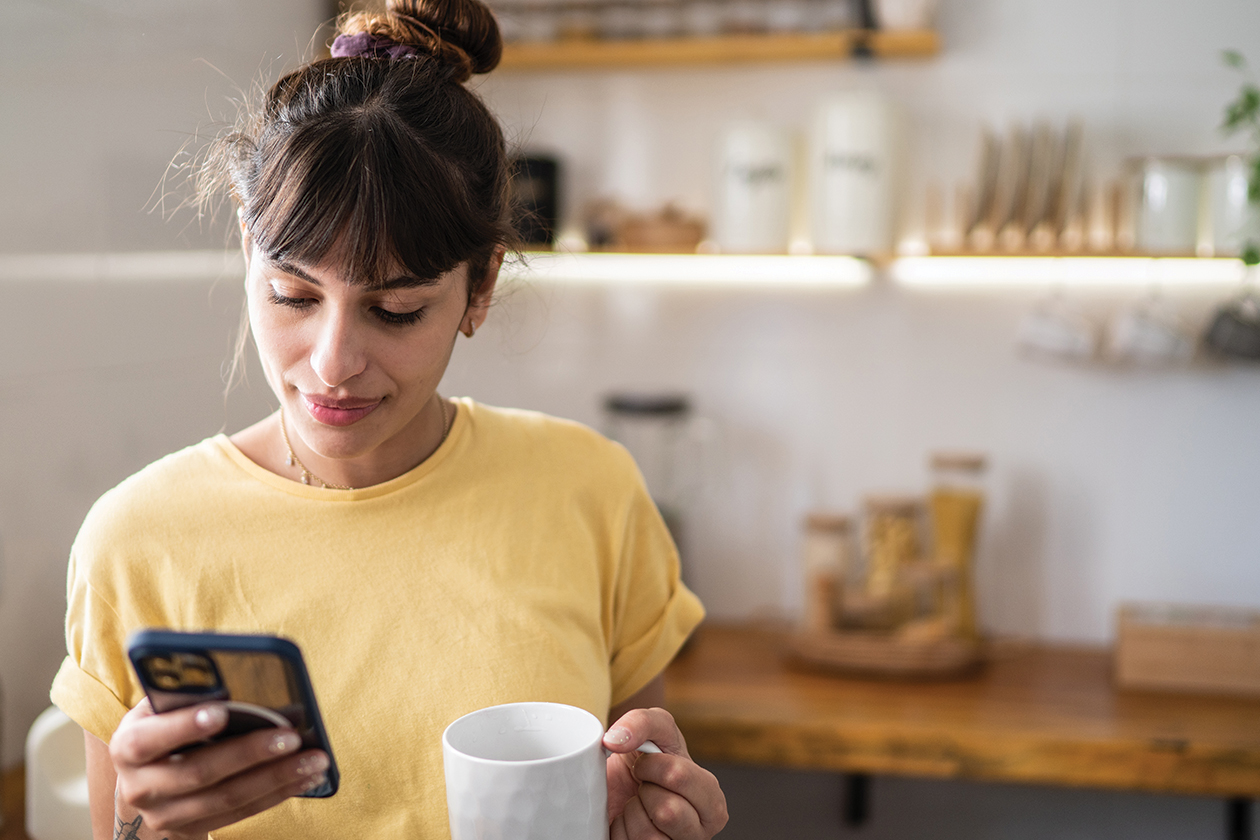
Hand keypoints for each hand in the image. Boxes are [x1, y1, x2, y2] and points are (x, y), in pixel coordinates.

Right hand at [109, 698, 328, 837]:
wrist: (145, 781)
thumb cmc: (163, 727)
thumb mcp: (162, 708)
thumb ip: (189, 696)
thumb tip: (244, 683)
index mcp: (128, 747)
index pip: (151, 738)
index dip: (184, 726)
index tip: (221, 712)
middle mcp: (141, 787)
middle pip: (200, 772)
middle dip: (250, 753)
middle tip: (292, 736)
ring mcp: (166, 816)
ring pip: (227, 798)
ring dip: (277, 778)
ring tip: (314, 759)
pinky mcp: (191, 831)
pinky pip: (241, 813)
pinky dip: (278, 794)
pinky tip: (306, 777)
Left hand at [604, 707, 727, 839]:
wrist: (621, 785)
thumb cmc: (646, 758)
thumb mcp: (654, 728)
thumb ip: (641, 722)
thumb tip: (615, 739)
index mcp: (712, 802)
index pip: (677, 776)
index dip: (652, 764)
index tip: (646, 763)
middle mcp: (699, 834)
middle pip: (667, 811)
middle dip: (645, 790)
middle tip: (644, 787)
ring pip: (647, 836)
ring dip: (632, 812)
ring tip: (637, 805)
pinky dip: (620, 831)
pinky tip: (629, 823)